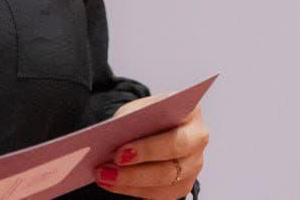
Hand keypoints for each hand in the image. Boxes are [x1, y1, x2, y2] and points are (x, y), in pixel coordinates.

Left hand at [94, 100, 208, 198]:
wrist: (158, 121)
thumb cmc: (149, 113)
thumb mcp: (138, 109)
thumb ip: (129, 121)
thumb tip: (109, 141)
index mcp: (192, 114)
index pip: (174, 139)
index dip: (148, 149)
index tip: (119, 153)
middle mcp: (198, 141)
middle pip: (169, 168)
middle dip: (134, 172)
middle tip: (105, 169)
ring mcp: (193, 166)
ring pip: (162, 184)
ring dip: (128, 183)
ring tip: (102, 176)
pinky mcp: (182, 184)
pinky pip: (158, 194)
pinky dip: (131, 189)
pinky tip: (110, 182)